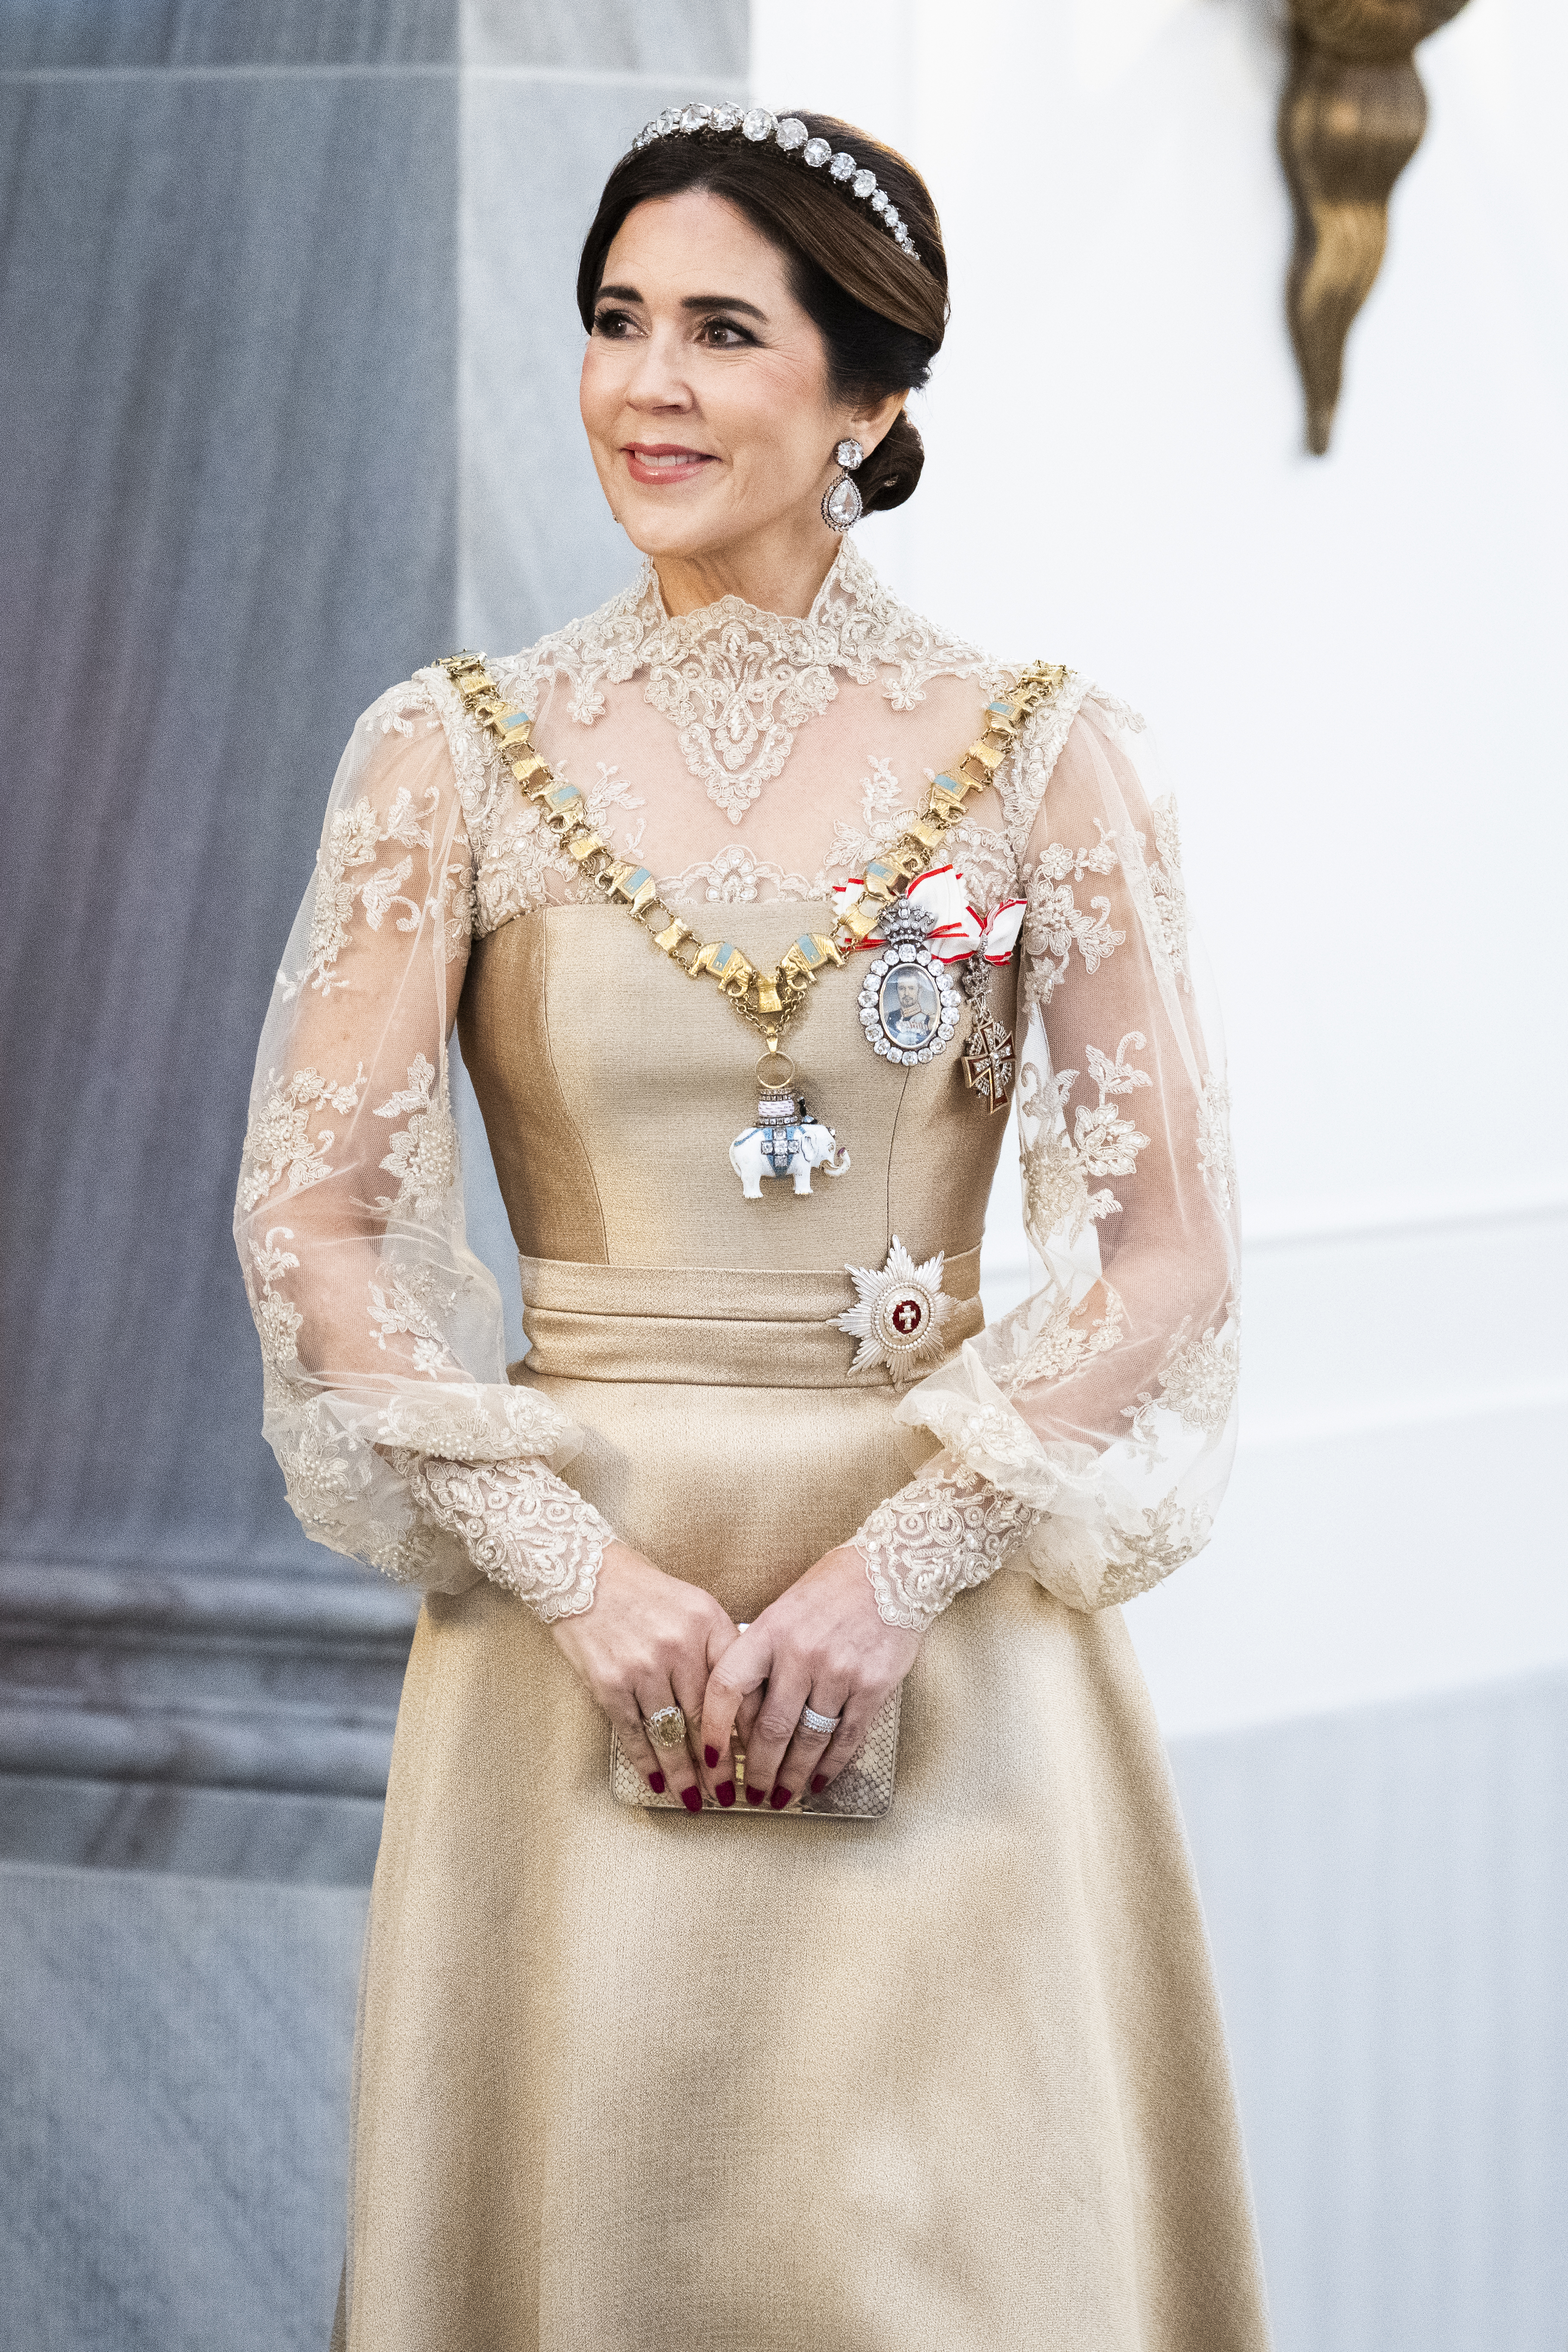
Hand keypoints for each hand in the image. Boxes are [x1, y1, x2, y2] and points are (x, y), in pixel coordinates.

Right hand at [549, 1540, 738, 1811]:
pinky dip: (647, 1763)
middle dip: (719, 1764)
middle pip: (706, 1718)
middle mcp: (678, 1647)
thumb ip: (720, 1649)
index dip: (749, 1730)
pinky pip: (633, 1733)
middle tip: (731, 1795)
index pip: (738, 1687)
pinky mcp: (609, 1683)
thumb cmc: (647, 1594)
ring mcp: (641, 1667)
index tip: (759, 1758)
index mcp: (707, 1624)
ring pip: (670, 1734)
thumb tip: (744, 1704)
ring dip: (684, 1775)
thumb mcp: (697, 1607)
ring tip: (696, 1801)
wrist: (587, 1574)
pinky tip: (658, 1784)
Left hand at [698, 1544, 920, 1810]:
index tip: (709, 1761)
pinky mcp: (873, 1685)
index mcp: (770, 1630)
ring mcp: (839, 1671)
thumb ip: (763, 1654)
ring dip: (793, 1776)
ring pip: (809, 1740)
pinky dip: (832, 1765)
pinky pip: (848, 1737)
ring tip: (782, 1797)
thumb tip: (741, 1711)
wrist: (895, 1567)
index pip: (727, 1688)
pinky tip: (820, 1781)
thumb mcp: (785, 1609)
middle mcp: (801, 1653)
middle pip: (770, 1728)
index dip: (713, 1730)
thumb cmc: (833, 1587)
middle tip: (751, 1795)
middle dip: (757, 1770)